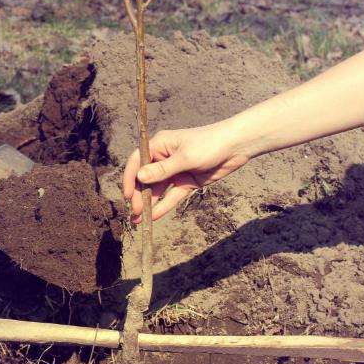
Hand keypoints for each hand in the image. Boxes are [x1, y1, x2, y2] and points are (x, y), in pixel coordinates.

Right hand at [122, 122, 252, 222]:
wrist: (236, 147)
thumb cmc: (209, 144)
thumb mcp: (185, 157)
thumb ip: (162, 170)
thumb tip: (139, 177)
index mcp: (159, 145)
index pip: (138, 161)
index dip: (130, 178)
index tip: (127, 195)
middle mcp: (164, 158)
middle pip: (146, 178)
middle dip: (139, 195)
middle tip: (135, 212)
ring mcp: (175, 171)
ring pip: (157, 190)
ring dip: (149, 203)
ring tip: (139, 219)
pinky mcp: (186, 182)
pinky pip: (171, 196)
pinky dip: (164, 206)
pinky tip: (154, 217)